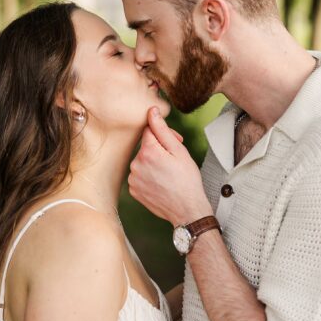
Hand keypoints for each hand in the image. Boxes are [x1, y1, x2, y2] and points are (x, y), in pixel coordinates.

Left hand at [128, 107, 212, 224]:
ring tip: (169, 174)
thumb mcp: (179, 151)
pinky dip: (148, 176)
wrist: (187, 209)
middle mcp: (135, 164)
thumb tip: (151, 111)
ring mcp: (133, 179)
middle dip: (159, 149)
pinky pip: (139, 176)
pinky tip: (161, 183)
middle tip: (175, 161)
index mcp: (147, 152)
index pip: (149, 130)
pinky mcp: (133, 190)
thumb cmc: (187, 180)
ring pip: (142, 161)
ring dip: (153, 163)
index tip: (176, 141)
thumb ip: (162, 129)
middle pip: (145, 147)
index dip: (164, 134)